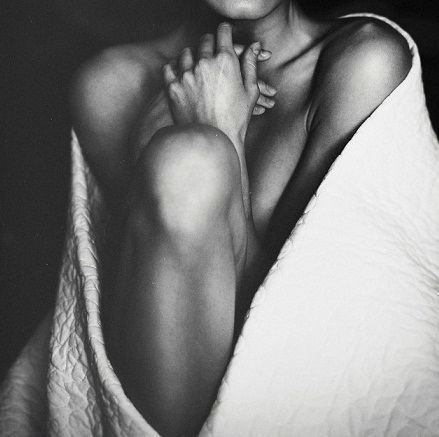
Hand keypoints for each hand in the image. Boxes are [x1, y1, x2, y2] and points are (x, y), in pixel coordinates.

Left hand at [162, 22, 276, 147]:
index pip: (223, 33)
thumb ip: (250, 65)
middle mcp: (204, 63)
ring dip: (192, 56)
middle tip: (212, 49)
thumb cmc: (235, 119)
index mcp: (225, 61)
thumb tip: (255, 46)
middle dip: (210, 43)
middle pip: (204, 41)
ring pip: (186, 53)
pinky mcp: (173, 87)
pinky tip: (181, 73)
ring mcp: (186, 75)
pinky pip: (169, 67)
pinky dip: (175, 68)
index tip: (225, 33)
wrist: (213, 140)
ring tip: (196, 64)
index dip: (225, 31)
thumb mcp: (250, 92)